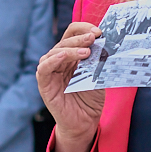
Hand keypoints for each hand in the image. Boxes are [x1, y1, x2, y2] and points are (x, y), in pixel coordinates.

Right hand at [37, 22, 105, 151]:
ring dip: (71, 48)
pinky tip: (64, 56)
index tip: (99, 31)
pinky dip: (53, 60)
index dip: (84, 29)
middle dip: (80, 38)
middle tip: (94, 37)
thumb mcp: (98, 75)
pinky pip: (44, 68)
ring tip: (87, 51)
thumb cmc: (90, 99)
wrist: (85, 122)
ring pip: (55, 52)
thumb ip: (98, 60)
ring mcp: (50, 72)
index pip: (72, 34)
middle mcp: (59, 61)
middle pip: (65, 41)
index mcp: (71, 55)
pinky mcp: (45, 85)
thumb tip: (106, 43)